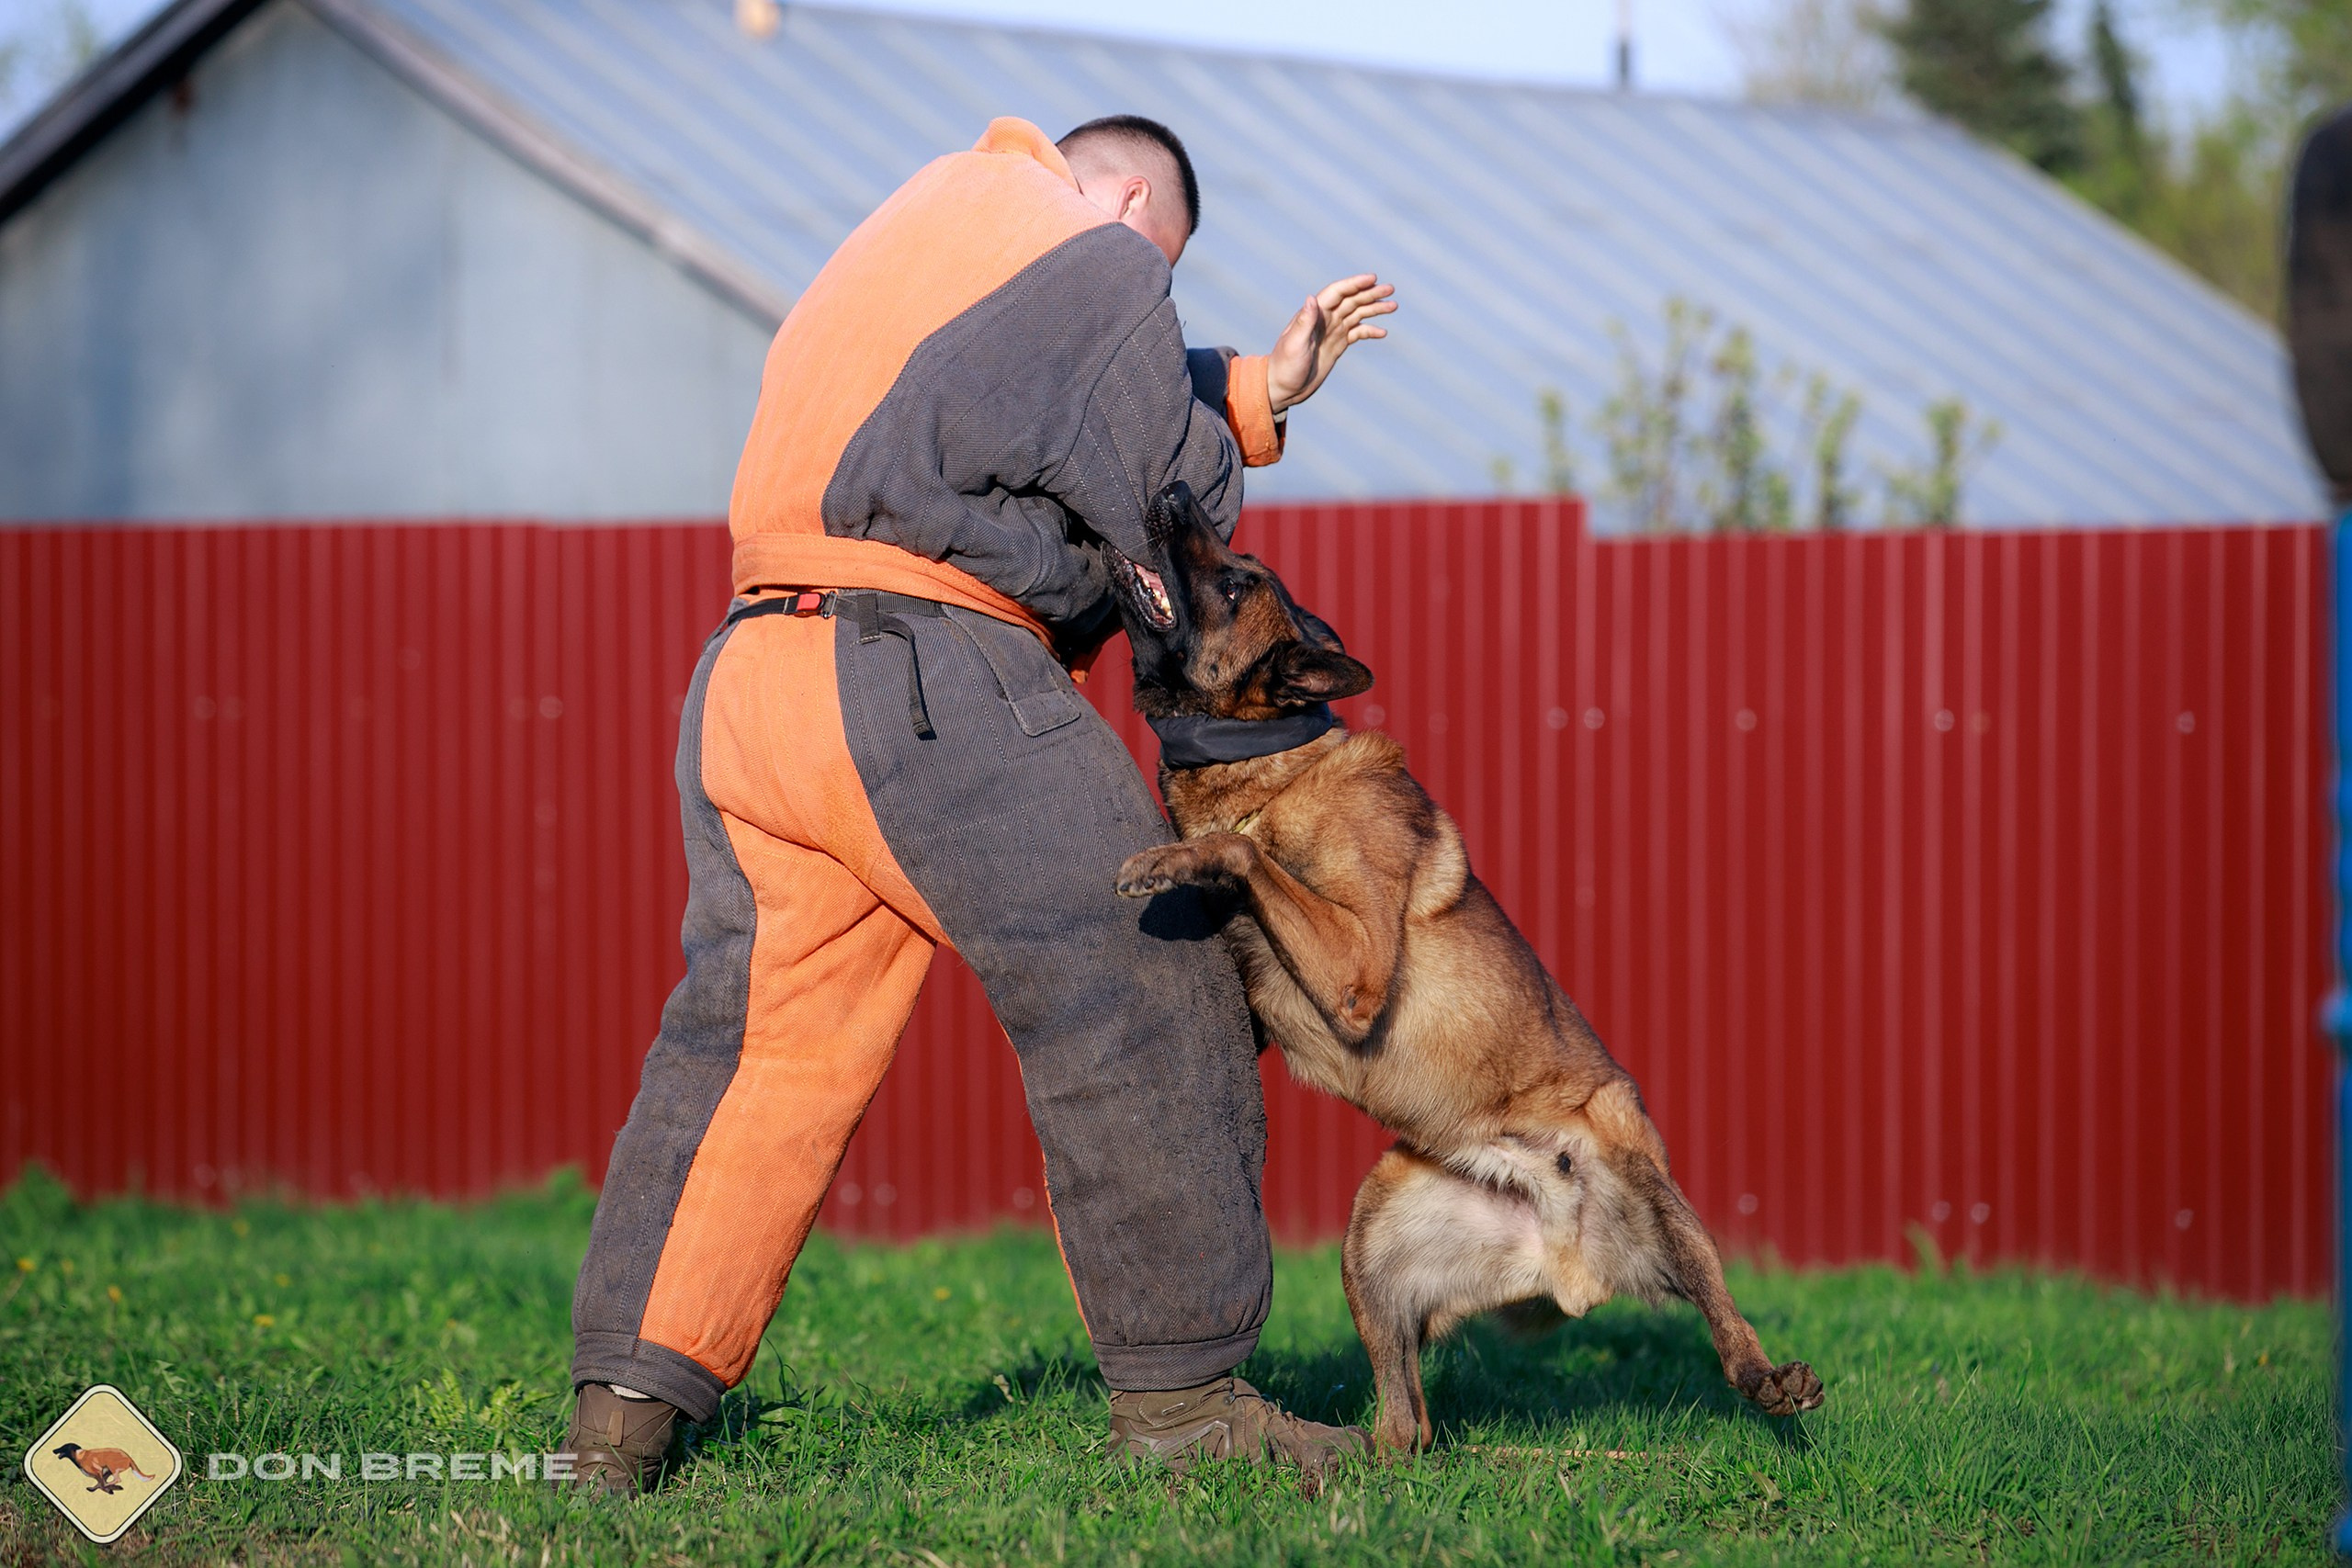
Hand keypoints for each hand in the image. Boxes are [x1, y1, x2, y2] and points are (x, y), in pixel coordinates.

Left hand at [1266, 274, 1396, 413]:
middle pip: (1351, 300)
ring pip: (1357, 314)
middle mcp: (1325, 319)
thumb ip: (1304, 321)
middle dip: (1371, 293)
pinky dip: (1370, 331)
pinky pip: (1357, 333)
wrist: (1283, 388)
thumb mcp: (1294, 344)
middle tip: (1391, 289)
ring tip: (1393, 306)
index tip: (1373, 279)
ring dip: (1375, 309)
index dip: (1355, 283)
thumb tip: (1311, 298)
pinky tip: (1383, 332)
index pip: (1337, 292)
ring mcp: (1332, 331)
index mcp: (1314, 314)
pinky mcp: (1337, 345)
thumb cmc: (1285, 365)